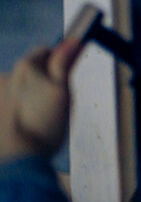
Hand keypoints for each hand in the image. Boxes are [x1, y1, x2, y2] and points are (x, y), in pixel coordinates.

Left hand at [0, 39, 81, 159]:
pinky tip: (21, 127)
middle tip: (51, 106)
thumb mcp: (62, 93)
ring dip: (25, 98)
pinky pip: (7, 104)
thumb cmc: (43, 127)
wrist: (16, 161)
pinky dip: (13, 112)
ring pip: (17, 89)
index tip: (63, 83)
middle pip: (29, 71)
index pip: (46, 52)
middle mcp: (4, 76)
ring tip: (35, 121)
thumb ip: (64, 64)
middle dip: (40, 82)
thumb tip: (73, 40)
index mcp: (25, 67)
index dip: (58, 64)